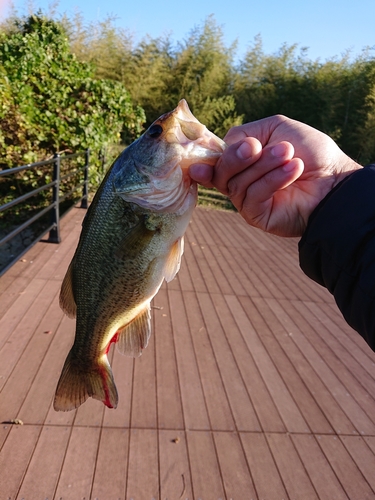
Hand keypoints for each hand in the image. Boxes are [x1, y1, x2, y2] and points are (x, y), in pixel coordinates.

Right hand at [190, 115, 361, 236]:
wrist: (334, 178)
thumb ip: (245, 133)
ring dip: (264, 164)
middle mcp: (239, 181)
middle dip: (237, 157)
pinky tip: (293, 169)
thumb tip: (225, 148)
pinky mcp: (256, 216)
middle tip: (257, 148)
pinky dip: (273, 179)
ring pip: (237, 183)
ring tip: (288, 154)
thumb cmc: (309, 152)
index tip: (219, 151)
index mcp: (241, 161)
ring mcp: (246, 200)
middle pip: (220, 172)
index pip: (215, 159)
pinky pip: (253, 196)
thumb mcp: (275, 128)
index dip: (211, 156)